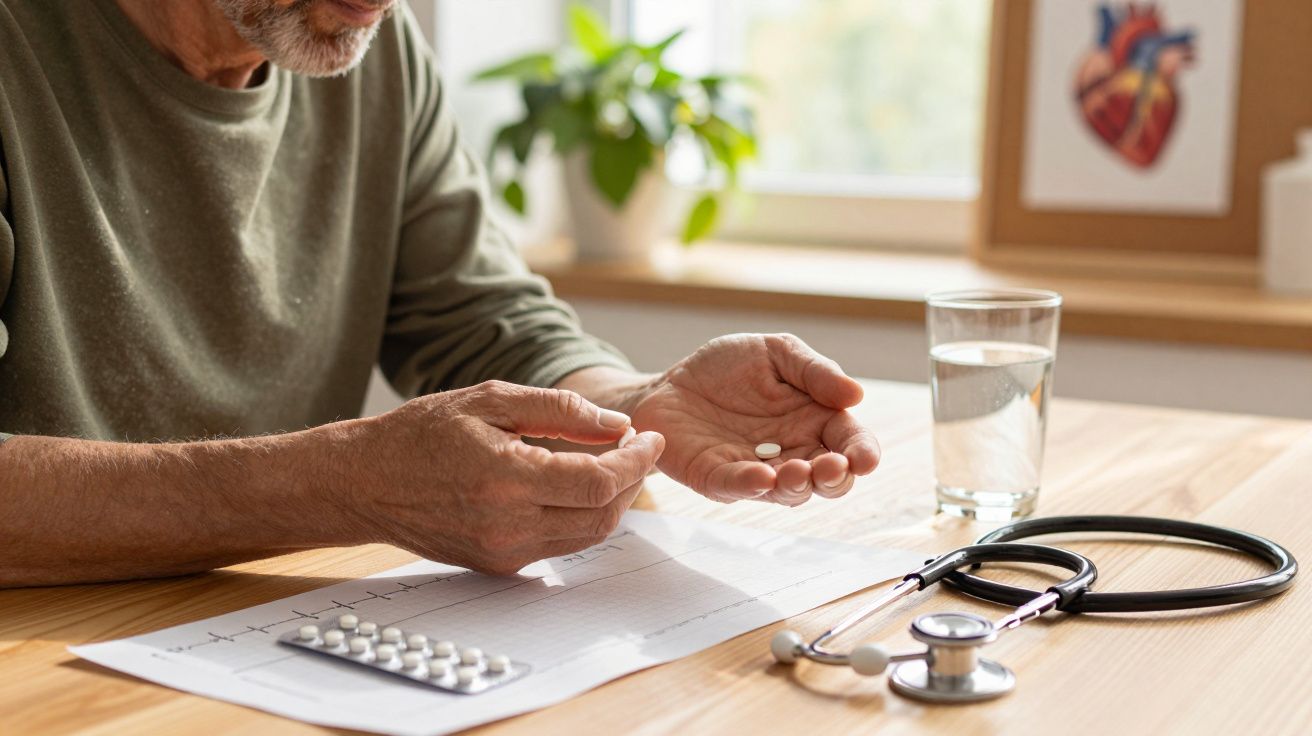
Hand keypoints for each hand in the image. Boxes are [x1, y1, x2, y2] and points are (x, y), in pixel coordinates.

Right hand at [341, 381, 664, 574]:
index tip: (651, 438)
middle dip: (632, 482)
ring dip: (611, 502)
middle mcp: (508, 525)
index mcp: (507, 479)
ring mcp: (503, 552)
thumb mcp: (490, 401)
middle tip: (637, 450)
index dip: (636, 461)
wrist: (365, 482)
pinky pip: (559, 545)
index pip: (598, 482)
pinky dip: (581, 517)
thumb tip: (615, 424)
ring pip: (586, 536)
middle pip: (602, 516)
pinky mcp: (498, 565)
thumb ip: (559, 410)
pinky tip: (579, 487)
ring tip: (614, 465)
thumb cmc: (420, 434)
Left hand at [630, 334, 878, 505]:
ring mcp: (756, 470)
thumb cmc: (729, 369)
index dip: (862, 453)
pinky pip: (737, 487)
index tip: (864, 459)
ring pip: (788, 492)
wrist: (671, 382)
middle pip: (827, 479)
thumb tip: (855, 394)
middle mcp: (792, 453)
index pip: (849, 442)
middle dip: (835, 479)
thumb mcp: (776, 353)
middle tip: (830, 467)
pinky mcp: (717, 478)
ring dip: (797, 486)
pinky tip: (763, 477)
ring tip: (798, 472)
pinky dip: (751, 484)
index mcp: (814, 421)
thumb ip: (814, 371)